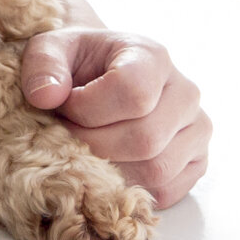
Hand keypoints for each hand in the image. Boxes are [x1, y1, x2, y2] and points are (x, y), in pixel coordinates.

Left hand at [20, 28, 210, 205]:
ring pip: (157, 171)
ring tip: (86, 148)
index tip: (64, 106)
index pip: (133, 94)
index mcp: (152, 56)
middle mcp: (185, 92)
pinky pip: (167, 191)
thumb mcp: (49, 49)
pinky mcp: (196, 161)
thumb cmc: (76, 63)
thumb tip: (46, 96)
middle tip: (67, 134)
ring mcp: (197, 130)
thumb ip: (43, 64)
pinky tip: (107, 165)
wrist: (100, 74)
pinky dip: (130, 188)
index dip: (88, 109)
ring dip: (110, 170)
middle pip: (145, 139)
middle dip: (94, 145)